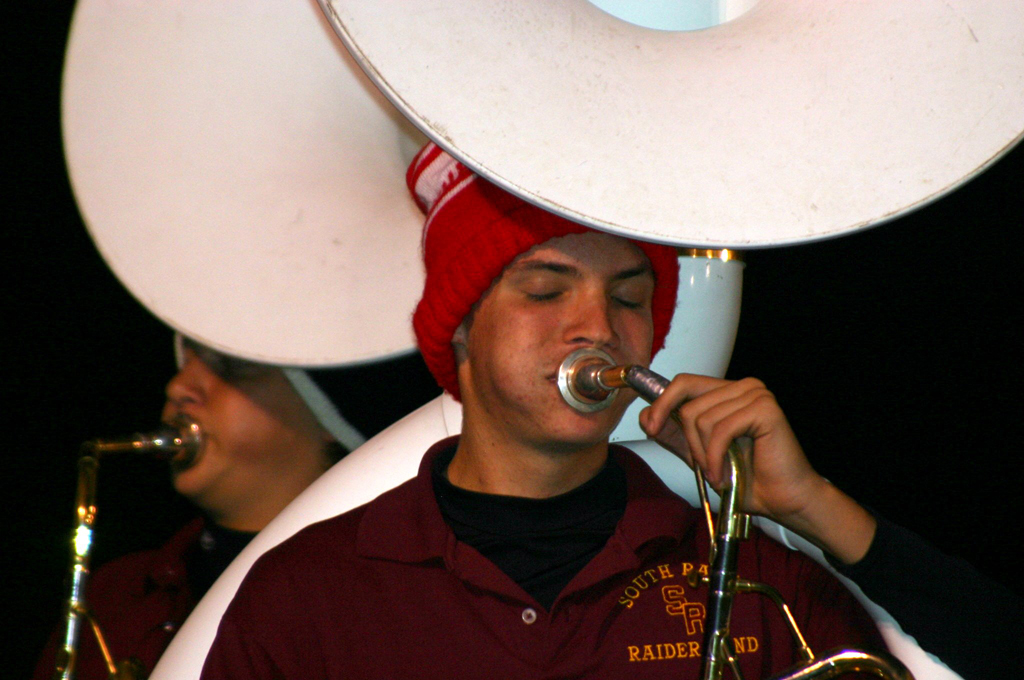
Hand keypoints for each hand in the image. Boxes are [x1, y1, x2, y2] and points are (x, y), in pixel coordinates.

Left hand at [638, 374, 823, 521]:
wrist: (783, 501)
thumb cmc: (747, 479)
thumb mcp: (699, 454)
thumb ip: (674, 434)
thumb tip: (646, 416)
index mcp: (727, 392)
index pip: (683, 382)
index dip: (662, 403)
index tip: (652, 427)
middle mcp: (742, 387)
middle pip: (688, 403)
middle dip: (688, 441)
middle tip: (702, 466)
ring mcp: (756, 394)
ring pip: (701, 418)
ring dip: (704, 454)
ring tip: (718, 472)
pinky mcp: (765, 409)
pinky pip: (720, 429)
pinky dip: (715, 457)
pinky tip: (723, 474)